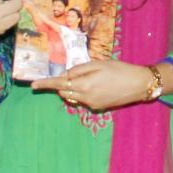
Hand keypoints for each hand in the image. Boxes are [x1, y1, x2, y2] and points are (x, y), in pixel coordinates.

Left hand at [30, 60, 154, 110]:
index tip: (33, 84)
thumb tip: (66, 74)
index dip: (45, 84)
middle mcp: (85, 97)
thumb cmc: (120, 69)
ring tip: (92, 77)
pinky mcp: (98, 108)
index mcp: (84, 84)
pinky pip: (83, 99)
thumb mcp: (99, 64)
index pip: (59, 84)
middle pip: (64, 91)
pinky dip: (84, 92)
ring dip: (74, 87)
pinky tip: (99, 85)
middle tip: (74, 72)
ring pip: (73, 96)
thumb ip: (80, 69)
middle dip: (62, 83)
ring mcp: (91, 104)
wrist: (139, 84)